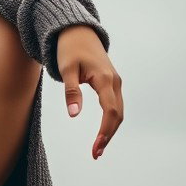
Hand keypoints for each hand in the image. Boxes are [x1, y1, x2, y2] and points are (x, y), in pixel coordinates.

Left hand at [56, 25, 123, 160]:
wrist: (78, 31)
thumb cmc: (69, 49)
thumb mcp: (66, 68)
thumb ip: (71, 91)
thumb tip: (74, 115)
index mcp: (104, 78)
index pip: (110, 111)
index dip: (105, 131)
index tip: (96, 147)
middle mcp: (114, 81)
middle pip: (117, 114)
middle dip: (108, 135)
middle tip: (95, 153)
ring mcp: (115, 82)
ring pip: (118, 111)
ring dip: (110, 130)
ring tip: (97, 148)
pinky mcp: (112, 83)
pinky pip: (115, 105)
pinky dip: (110, 121)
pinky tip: (102, 132)